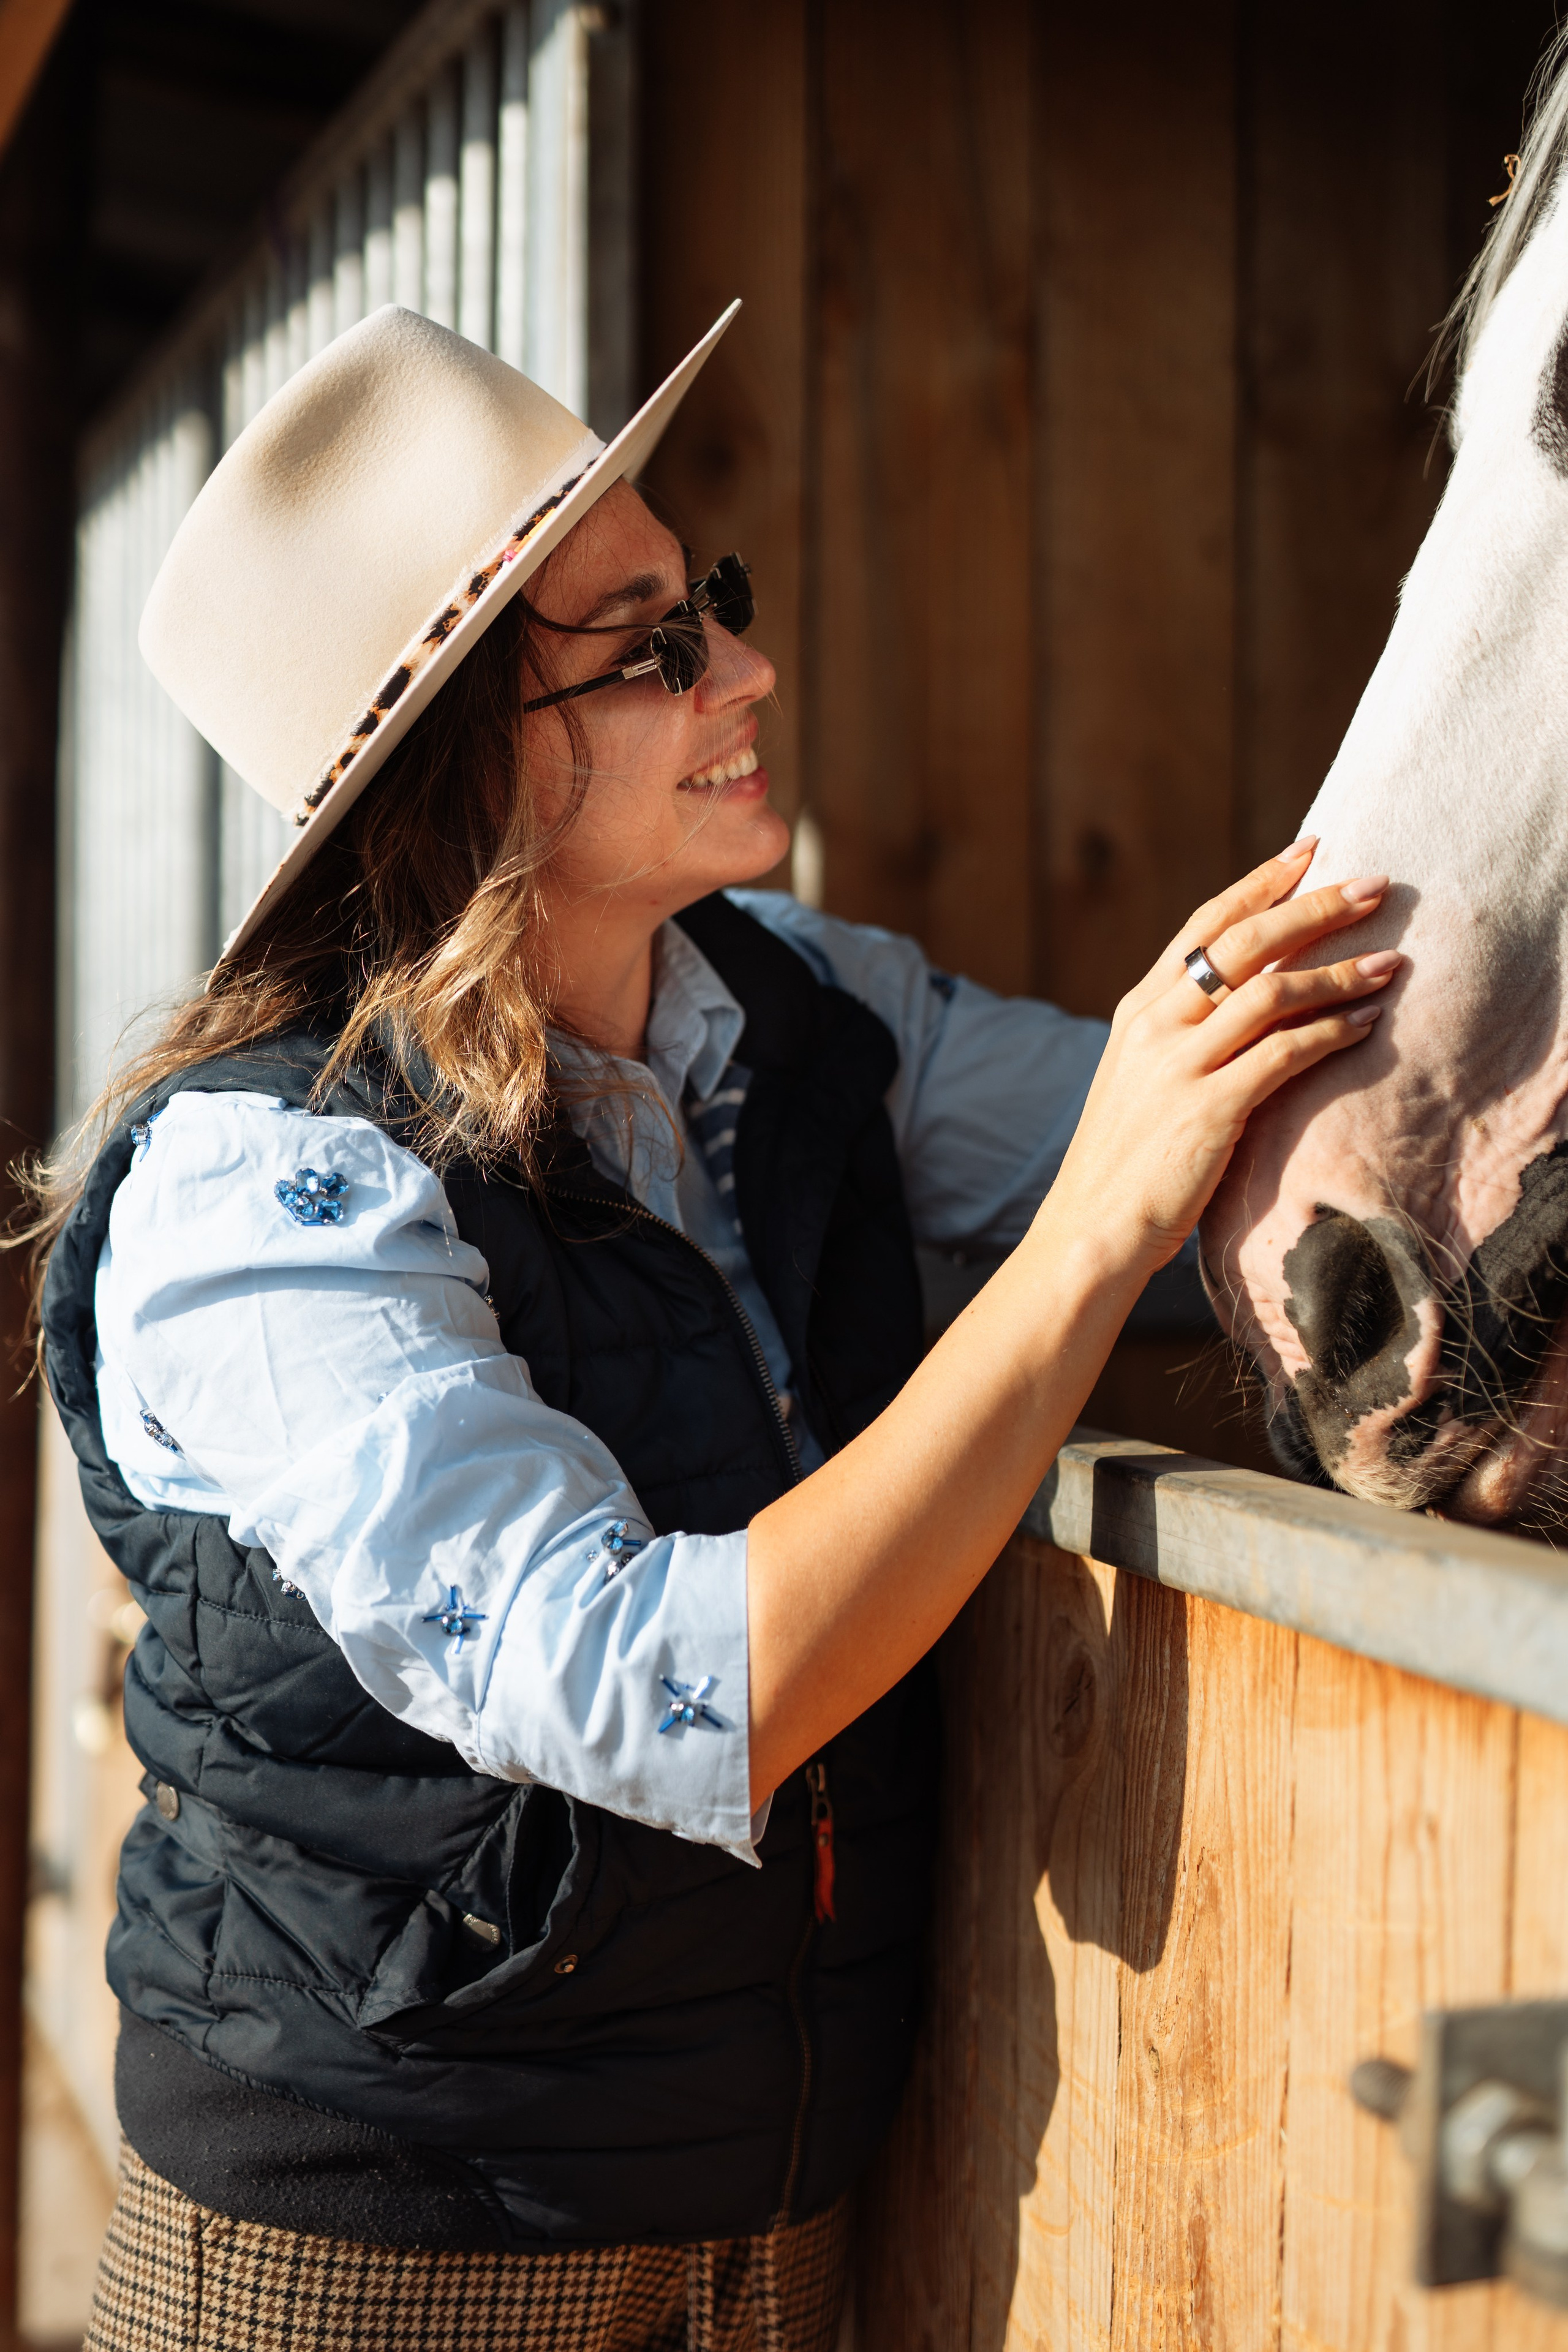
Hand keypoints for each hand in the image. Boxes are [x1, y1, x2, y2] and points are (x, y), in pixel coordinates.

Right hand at [1045, 839, 1396, 1279]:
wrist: (1092, 1229)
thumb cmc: (1127, 1163)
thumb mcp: (1142, 1081)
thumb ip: (1183, 1037)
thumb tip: (1247, 1002)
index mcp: (1138, 1011)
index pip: (1205, 925)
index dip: (1261, 883)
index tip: (1310, 851)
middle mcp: (1155, 1025)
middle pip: (1245, 942)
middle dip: (1315, 907)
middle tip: (1373, 884)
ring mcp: (1180, 1065)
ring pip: (1272, 992)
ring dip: (1339, 971)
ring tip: (1391, 960)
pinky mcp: (1209, 1109)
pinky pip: (1284, 1054)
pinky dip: (1331, 1032)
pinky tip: (1367, 1022)